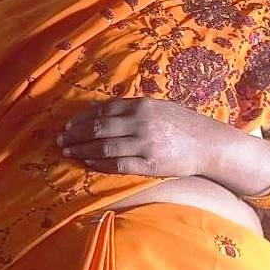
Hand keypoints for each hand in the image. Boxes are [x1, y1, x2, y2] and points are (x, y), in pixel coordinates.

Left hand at [57, 98, 224, 176]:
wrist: (208, 144)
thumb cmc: (183, 125)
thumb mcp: (159, 108)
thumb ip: (134, 109)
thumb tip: (105, 113)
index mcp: (141, 105)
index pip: (103, 111)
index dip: (81, 119)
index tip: (67, 126)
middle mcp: (141, 122)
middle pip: (98, 128)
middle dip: (75, 135)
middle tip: (60, 142)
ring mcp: (145, 143)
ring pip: (104, 146)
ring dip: (81, 149)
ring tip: (68, 153)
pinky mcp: (150, 163)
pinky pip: (118, 164)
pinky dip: (99, 163)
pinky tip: (88, 162)